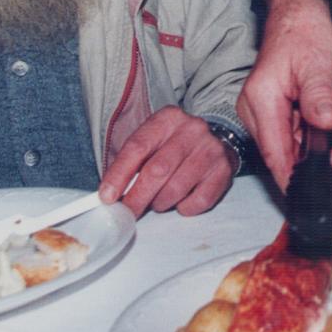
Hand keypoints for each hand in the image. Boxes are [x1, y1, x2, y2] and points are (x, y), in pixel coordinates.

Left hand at [98, 107, 234, 217]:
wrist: (216, 140)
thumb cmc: (174, 146)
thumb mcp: (152, 142)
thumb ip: (131, 163)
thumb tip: (109, 195)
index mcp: (168, 118)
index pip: (138, 146)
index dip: (119, 174)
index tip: (107, 197)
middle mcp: (192, 129)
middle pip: (158, 170)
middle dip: (137, 197)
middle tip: (127, 212)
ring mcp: (211, 149)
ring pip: (176, 189)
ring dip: (161, 203)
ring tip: (158, 201)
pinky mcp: (224, 170)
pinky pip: (198, 201)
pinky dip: (184, 208)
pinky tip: (181, 200)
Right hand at [240, 0, 331, 188]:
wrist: (298, 11)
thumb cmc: (302, 31)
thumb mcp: (317, 64)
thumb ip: (320, 98)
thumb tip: (326, 127)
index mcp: (261, 103)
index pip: (277, 157)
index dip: (298, 179)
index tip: (320, 192)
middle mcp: (259, 112)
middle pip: (291, 153)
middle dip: (324, 144)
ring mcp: (269, 112)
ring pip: (302, 143)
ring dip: (327, 128)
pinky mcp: (280, 110)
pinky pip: (304, 129)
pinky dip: (323, 120)